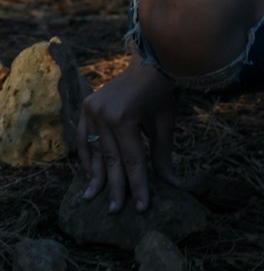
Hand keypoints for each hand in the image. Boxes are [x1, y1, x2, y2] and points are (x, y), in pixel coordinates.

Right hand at [77, 58, 181, 212]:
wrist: (152, 59)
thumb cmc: (163, 92)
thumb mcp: (165, 124)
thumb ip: (163, 155)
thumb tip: (172, 185)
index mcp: (123, 118)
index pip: (132, 160)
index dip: (138, 185)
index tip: (142, 207)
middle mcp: (102, 114)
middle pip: (111, 159)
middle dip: (115, 186)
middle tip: (115, 210)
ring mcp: (91, 109)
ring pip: (94, 151)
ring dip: (95, 175)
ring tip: (92, 197)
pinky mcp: (87, 106)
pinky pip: (83, 137)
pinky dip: (86, 155)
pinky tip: (88, 173)